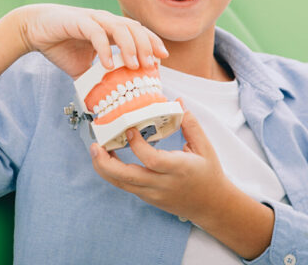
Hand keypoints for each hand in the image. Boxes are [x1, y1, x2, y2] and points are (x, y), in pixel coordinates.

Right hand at [15, 3, 168, 79]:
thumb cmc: (60, 45)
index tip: (162, 59)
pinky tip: (108, 64)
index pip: (137, 32)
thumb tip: (106, 102)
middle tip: (151, 65)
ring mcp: (92, 19)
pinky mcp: (78, 21)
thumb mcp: (82, 67)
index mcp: (109, 28)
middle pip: (134, 28)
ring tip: (134, 65)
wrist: (33, 29)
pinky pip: (96, 33)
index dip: (152, 42)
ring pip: (119, 27)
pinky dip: (104, 48)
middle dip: (146, 45)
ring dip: (130, 46)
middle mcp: (104, 20)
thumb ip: (96, 79)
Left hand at [89, 98, 229, 224]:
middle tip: (95, 145)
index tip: (129, 129)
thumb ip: (190, 124)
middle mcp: (162, 184)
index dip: (137, 146)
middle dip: (106, 162)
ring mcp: (152, 193)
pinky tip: (109, 157)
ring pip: (121, 183)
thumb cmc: (209, 174)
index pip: (152, 160)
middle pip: (127, 177)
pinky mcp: (147, 197)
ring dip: (104, 167)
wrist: (212, 205)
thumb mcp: (205, 147)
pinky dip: (113, 172)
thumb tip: (177, 101)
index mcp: (178, 169)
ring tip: (96, 149)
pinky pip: (126, 185)